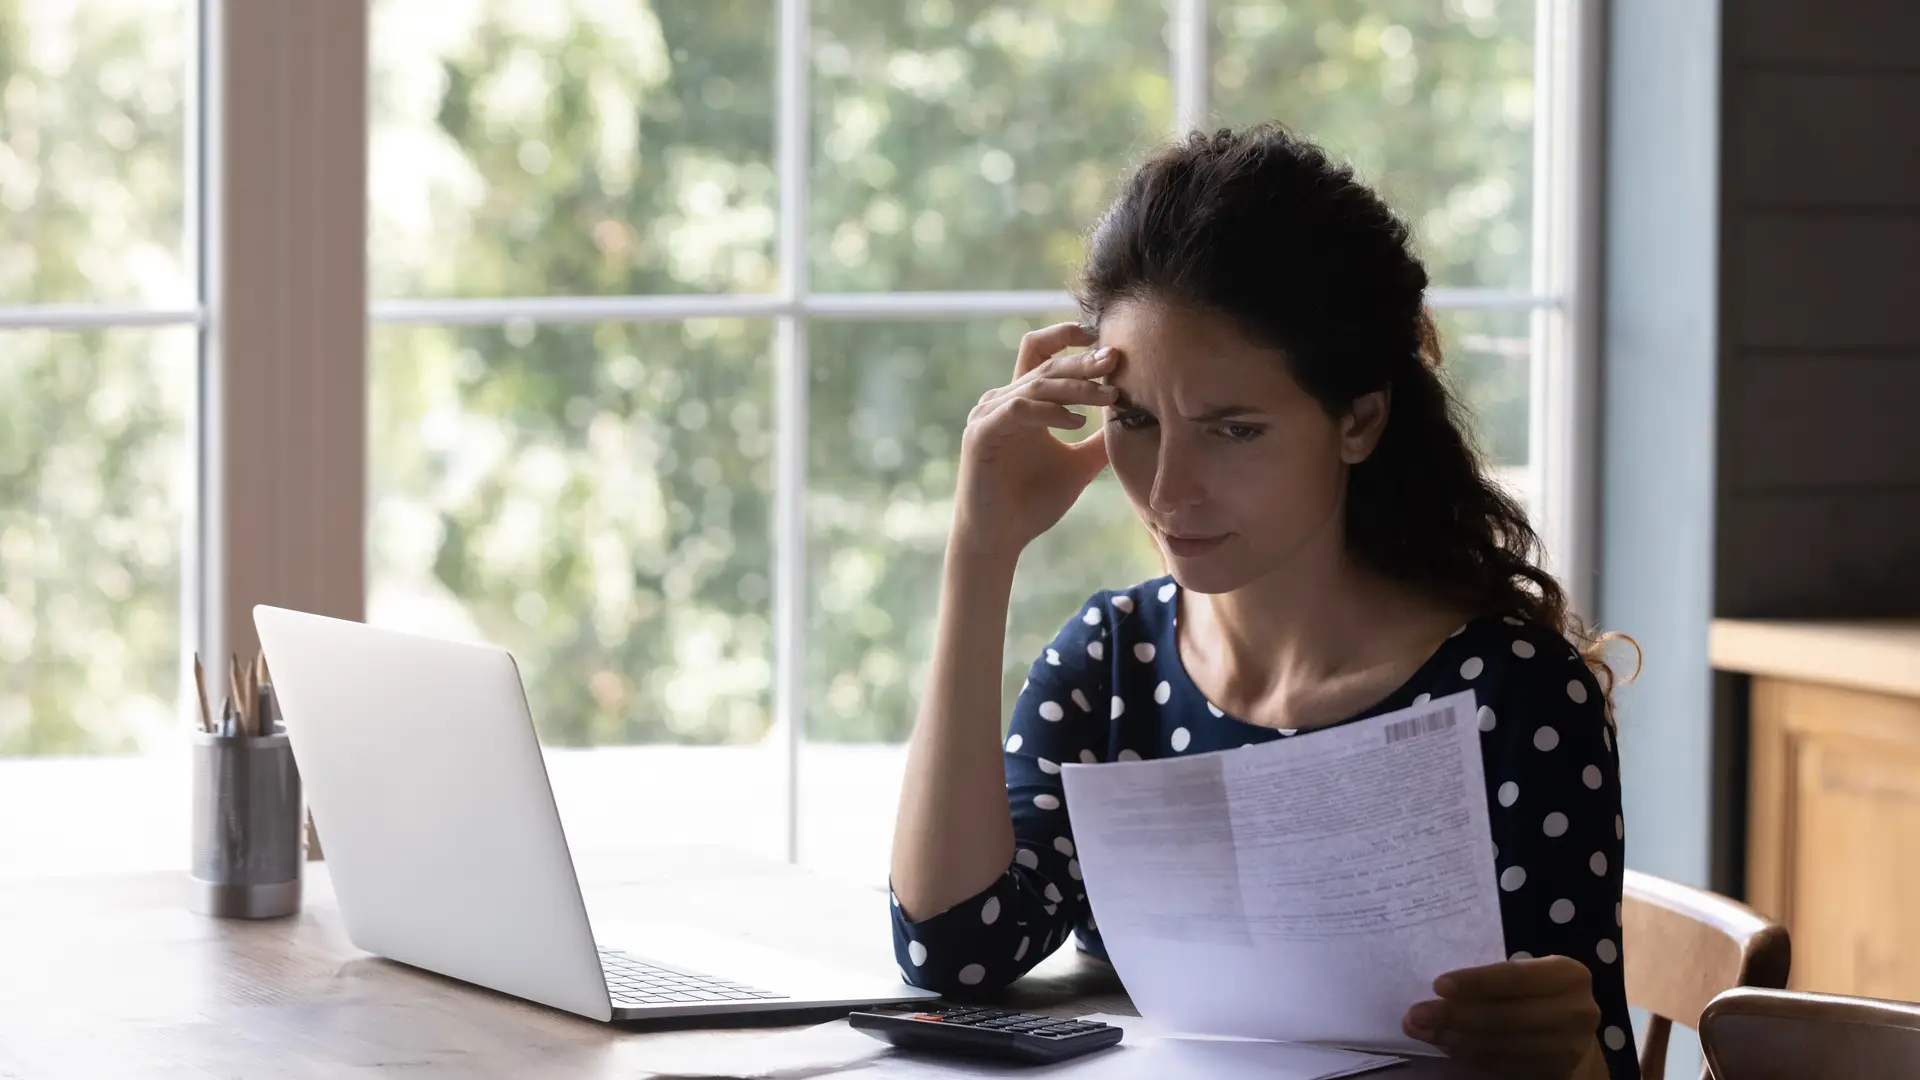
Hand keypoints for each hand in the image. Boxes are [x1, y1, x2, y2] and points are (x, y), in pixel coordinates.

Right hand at [951, 322, 1117, 562]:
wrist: (999, 539)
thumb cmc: (1033, 503)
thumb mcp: (1078, 465)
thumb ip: (1100, 442)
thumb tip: (1136, 423)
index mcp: (1021, 401)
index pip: (1040, 352)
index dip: (1066, 336)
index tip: (1102, 339)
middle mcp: (1001, 401)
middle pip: (1046, 365)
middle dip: (1084, 361)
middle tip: (1117, 360)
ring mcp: (988, 415)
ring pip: (1036, 384)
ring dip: (1076, 387)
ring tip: (1110, 394)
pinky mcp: (981, 434)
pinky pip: (1019, 410)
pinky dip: (1051, 412)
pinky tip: (1078, 422)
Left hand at [1402, 956, 1605, 1079]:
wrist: (1574, 1036)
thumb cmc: (1538, 994)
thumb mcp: (1528, 975)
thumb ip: (1495, 979)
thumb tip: (1438, 990)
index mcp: (1569, 975)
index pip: (1515, 977)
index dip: (1476, 982)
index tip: (1437, 985)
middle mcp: (1577, 1012)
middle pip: (1507, 1016)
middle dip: (1456, 1016)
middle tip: (1416, 1015)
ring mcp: (1571, 1048)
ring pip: (1503, 1045)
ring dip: (1456, 1040)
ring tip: (1423, 1032)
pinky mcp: (1558, 1074)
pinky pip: (1504, 1065)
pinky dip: (1471, 1056)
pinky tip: (1447, 1046)